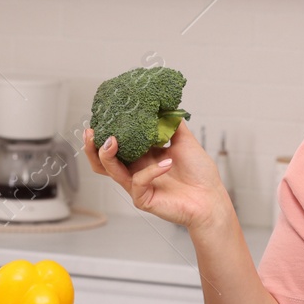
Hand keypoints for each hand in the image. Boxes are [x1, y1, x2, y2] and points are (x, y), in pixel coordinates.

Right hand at [82, 121, 226, 228]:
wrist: (211, 199)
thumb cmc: (200, 175)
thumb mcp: (185, 141)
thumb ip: (172, 124)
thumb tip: (163, 104)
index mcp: (142, 157)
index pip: (116, 146)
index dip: (104, 134)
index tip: (101, 117)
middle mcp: (136, 171)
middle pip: (103, 162)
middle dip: (93, 147)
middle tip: (92, 132)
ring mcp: (138, 186)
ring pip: (111, 172)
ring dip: (107, 155)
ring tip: (112, 141)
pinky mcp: (144, 199)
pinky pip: (138, 182)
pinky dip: (151, 170)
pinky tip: (167, 162)